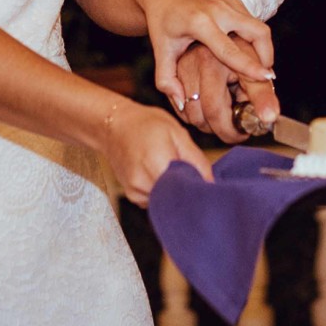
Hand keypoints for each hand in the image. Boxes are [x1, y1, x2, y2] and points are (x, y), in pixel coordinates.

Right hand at [97, 101, 212, 206]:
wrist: (113, 126)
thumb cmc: (146, 124)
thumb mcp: (177, 132)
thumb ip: (196, 160)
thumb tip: (211, 183)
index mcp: (158, 163)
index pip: (188, 189)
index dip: (199, 187)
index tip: (204, 181)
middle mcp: (144, 182)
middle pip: (177, 198)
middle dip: (188, 190)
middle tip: (191, 174)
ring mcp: (136, 191)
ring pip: (166, 201)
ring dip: (174, 191)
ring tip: (172, 170)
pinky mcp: (132, 196)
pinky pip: (155, 200)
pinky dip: (162, 192)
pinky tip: (159, 175)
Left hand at [134, 0, 273, 109]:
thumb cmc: (161, 22)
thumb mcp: (160, 51)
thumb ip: (167, 80)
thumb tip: (184, 105)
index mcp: (199, 23)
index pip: (229, 49)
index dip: (249, 65)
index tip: (266, 78)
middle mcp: (218, 10)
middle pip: (257, 32)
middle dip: (267, 56)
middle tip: (266, 78)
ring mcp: (228, 2)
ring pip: (259, 27)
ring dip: (264, 49)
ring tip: (260, 69)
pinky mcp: (233, 0)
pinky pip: (253, 22)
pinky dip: (257, 40)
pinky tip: (251, 54)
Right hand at [174, 41, 280, 141]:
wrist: (222, 23)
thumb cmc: (242, 46)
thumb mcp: (255, 66)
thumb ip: (262, 93)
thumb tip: (269, 117)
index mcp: (211, 62)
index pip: (216, 111)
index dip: (231, 130)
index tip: (243, 134)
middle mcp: (190, 64)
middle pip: (199, 117)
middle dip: (219, 129)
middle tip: (236, 128)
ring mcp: (178, 69)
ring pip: (188, 115)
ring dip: (206, 123)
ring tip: (225, 114)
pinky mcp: (172, 73)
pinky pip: (180, 107)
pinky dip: (195, 114)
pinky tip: (211, 107)